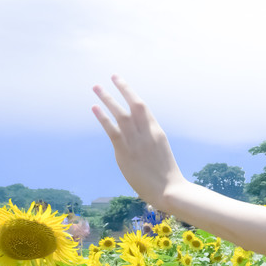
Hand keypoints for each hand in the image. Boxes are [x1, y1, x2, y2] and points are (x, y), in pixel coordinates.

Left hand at [90, 75, 187, 206]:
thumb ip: (149, 144)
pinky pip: (112, 130)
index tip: (124, 84)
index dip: (132, 94)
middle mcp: (147, 132)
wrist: (170, 190)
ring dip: (108, 98)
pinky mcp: (125, 152)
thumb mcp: (160, 154)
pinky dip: (103, 117)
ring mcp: (136, 141)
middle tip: (113, 76)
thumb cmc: (166, 178)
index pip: (144, 108)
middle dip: (123, 88)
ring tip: (97, 86)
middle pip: (134, 104)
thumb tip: (139, 141)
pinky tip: (94, 107)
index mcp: (157, 132)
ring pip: (121, 113)